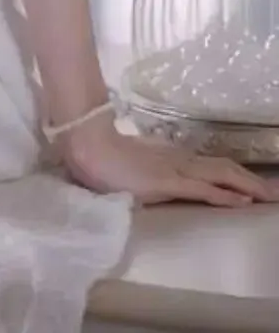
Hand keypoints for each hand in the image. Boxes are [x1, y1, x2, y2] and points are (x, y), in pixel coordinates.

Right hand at [60, 117, 278, 207]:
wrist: (86, 144)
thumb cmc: (100, 155)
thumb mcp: (129, 163)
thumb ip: (143, 167)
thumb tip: (150, 173)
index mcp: (170, 156)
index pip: (210, 165)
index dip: (235, 174)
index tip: (254, 184)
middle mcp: (179, 159)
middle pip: (224, 168)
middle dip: (252, 180)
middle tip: (275, 192)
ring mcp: (175, 169)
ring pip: (221, 175)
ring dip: (249, 186)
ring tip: (271, 196)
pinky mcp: (168, 182)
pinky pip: (204, 190)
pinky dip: (226, 196)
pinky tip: (243, 201)